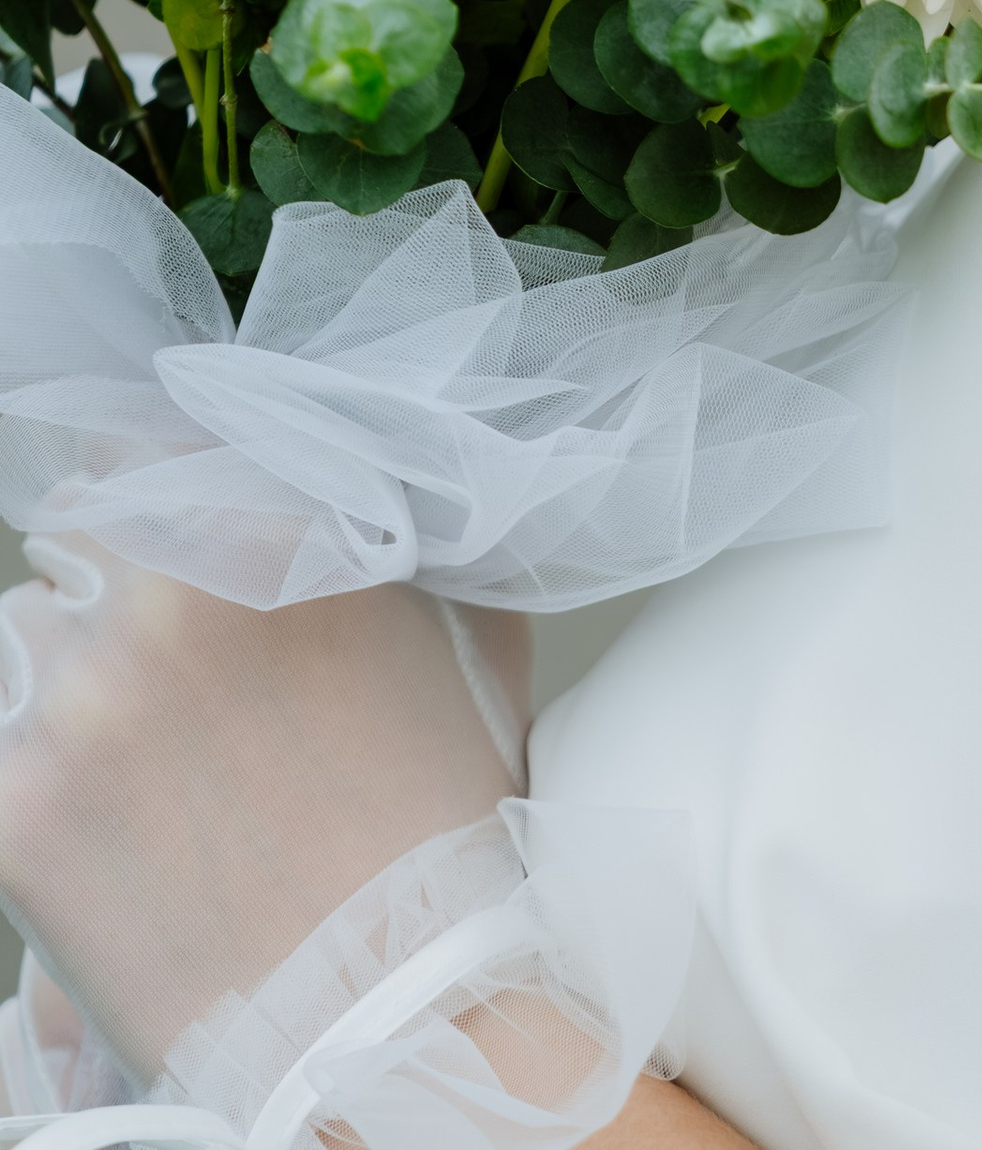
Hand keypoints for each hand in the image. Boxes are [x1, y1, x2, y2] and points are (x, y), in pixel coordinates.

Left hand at [0, 532, 527, 1081]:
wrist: (398, 1011)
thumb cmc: (441, 825)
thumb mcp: (465, 630)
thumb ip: (405, 530)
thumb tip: (372, 481)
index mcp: (267, 528)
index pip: (141, 442)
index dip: (159, 489)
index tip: (170, 527)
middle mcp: (158, 598)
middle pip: (73, 535)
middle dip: (113, 583)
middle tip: (172, 665)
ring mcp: (75, 704)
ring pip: (25, 636)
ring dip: (71, 678)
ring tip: (151, 762)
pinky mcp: (12, 811)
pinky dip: (39, 777)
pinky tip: (110, 822)